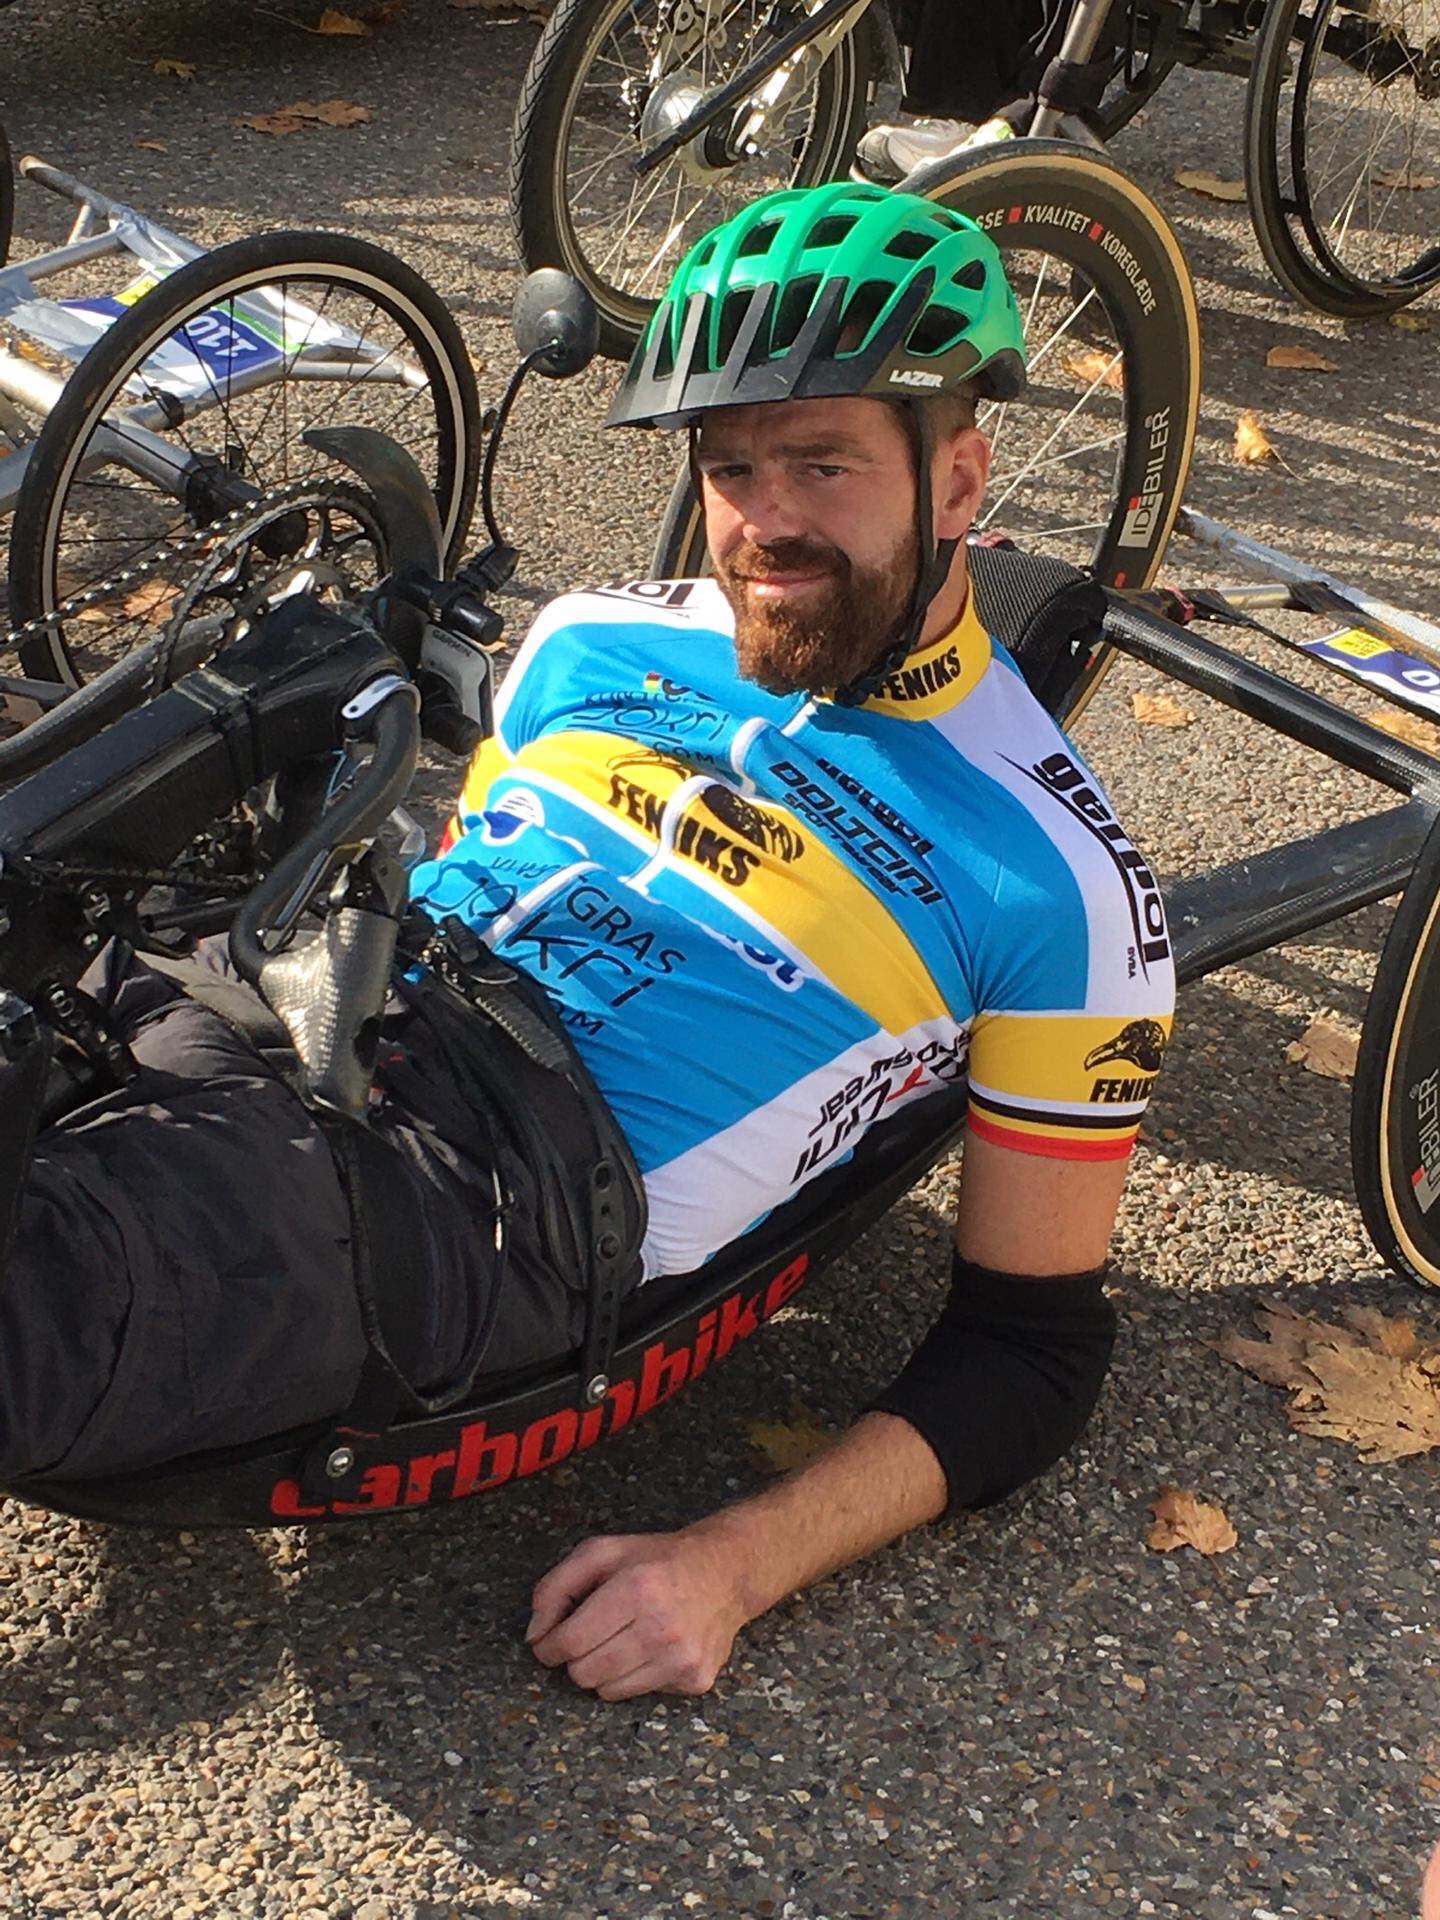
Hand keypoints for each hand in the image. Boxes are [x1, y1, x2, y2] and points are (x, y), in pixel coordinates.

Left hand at [526, 1528, 749, 1700]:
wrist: (726, 1572)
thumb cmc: (658, 1560)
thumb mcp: (603, 1552)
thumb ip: (557, 1586)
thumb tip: (535, 1635)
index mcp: (636, 1589)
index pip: (570, 1641)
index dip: (548, 1646)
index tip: (548, 1642)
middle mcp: (662, 1627)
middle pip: (584, 1673)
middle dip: (576, 1658)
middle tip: (590, 1636)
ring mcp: (682, 1658)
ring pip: (608, 1691)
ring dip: (604, 1670)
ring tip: (622, 1639)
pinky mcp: (696, 1679)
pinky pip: (640, 1695)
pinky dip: (635, 1677)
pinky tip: (652, 1648)